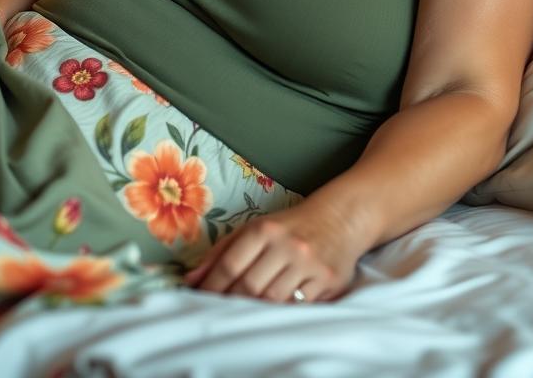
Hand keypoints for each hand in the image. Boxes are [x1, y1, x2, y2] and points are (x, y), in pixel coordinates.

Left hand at [184, 200, 367, 303]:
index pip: (231, 265)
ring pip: (273, 301)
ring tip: (243, 315)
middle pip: (250, 287)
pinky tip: (273, 314)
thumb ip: (223, 251)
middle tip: (219, 312)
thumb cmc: (291, 225)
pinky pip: (299, 307)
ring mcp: (310, 264)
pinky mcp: (329, 280)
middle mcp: (288, 245)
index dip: (212, 287)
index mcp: (266, 229)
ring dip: (255, 311)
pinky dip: (282, 313)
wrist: (342, 216)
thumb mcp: (257, 227)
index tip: (201, 300)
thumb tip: (190, 279)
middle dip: (230, 303)